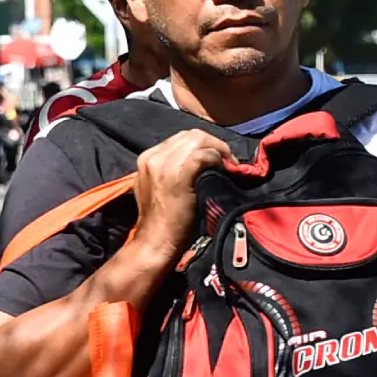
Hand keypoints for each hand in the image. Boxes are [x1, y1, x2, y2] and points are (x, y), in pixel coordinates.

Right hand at [133, 130, 237, 260]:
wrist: (156, 241)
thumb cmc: (162, 218)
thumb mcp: (157, 186)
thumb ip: (170, 168)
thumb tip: (198, 159)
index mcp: (147, 158)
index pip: (181, 138)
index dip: (203, 144)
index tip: (217, 157)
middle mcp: (153, 157)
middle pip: (191, 135)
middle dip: (214, 143)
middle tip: (228, 159)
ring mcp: (164, 165)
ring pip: (198, 140)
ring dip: (219, 149)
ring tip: (229, 164)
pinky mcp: (178, 176)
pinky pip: (203, 155)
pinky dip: (217, 159)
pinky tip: (223, 170)